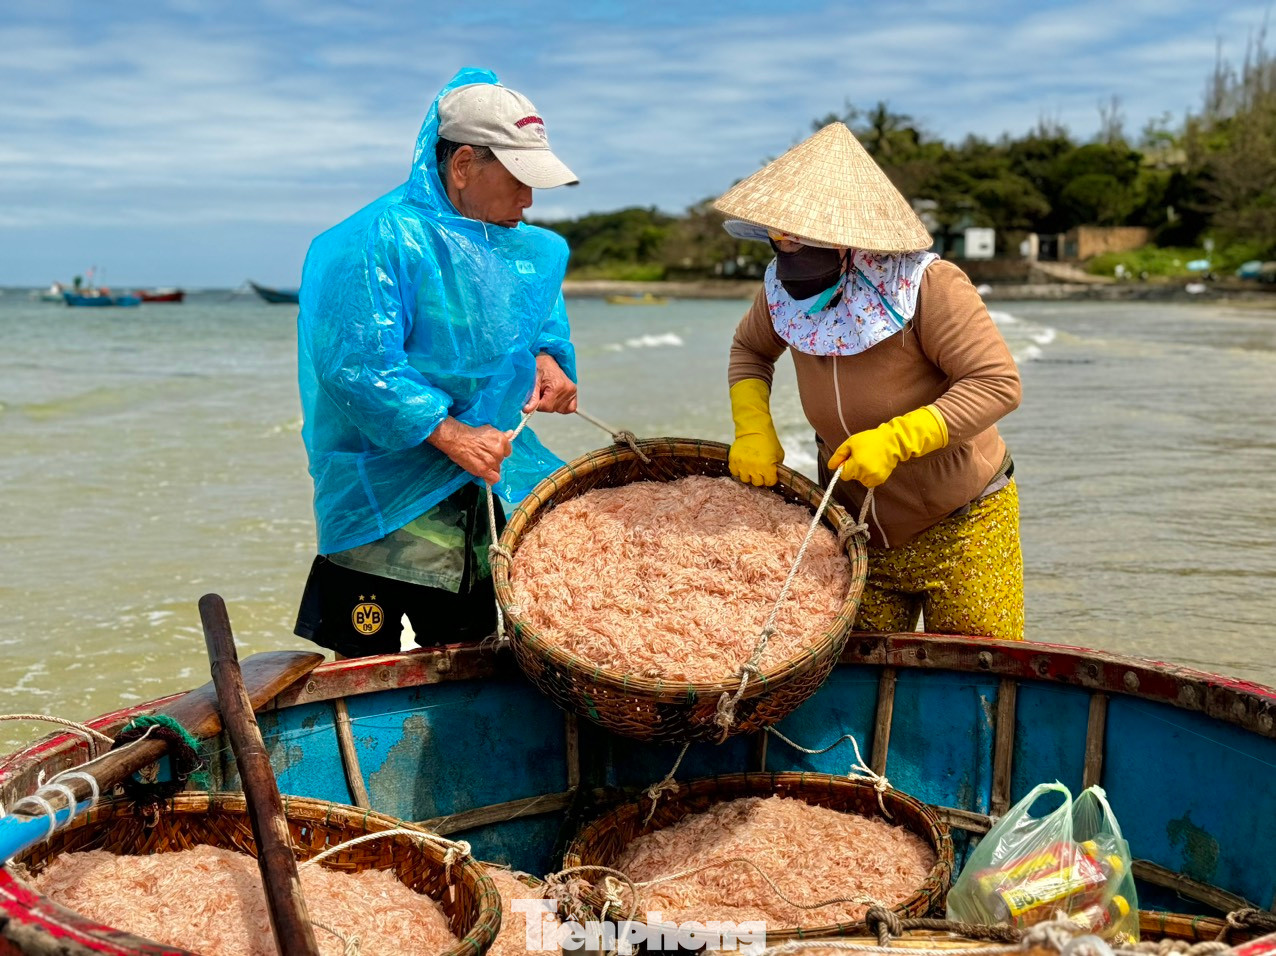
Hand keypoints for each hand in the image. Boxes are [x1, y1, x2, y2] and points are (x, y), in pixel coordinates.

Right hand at [427, 418, 512, 484]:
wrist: (457, 439)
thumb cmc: (470, 434)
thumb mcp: (488, 430)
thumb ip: (500, 435)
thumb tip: (510, 433)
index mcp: (502, 440)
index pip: (507, 451)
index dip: (499, 452)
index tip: (491, 451)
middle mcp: (499, 451)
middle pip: (500, 461)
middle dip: (493, 460)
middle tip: (482, 456)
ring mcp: (492, 461)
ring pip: (496, 469)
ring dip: (490, 468)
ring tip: (479, 462)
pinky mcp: (484, 470)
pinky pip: (494, 479)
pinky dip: (490, 479)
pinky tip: (485, 475)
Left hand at [523, 353, 577, 413]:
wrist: (547, 360)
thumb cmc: (539, 367)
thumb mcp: (533, 380)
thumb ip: (532, 396)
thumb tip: (528, 410)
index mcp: (558, 386)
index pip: (546, 407)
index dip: (537, 404)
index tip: (535, 396)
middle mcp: (568, 389)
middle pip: (552, 408)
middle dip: (543, 403)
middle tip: (541, 391)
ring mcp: (572, 391)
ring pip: (558, 409)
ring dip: (551, 404)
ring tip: (548, 392)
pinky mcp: (574, 393)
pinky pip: (569, 408)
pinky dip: (561, 406)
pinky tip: (555, 398)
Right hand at [728, 379, 783, 486]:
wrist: (754, 429)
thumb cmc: (768, 441)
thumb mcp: (779, 454)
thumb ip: (777, 467)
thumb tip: (774, 475)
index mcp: (767, 468)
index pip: (769, 482)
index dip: (770, 479)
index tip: (769, 475)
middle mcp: (754, 469)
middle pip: (757, 483)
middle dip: (760, 478)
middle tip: (760, 472)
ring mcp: (743, 465)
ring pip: (745, 479)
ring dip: (748, 475)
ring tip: (750, 469)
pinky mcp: (734, 461)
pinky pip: (734, 472)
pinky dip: (738, 470)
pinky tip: (743, 466)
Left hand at [828, 406, 947, 486]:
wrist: (892, 442)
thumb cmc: (870, 440)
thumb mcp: (851, 443)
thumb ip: (839, 455)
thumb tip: (831, 467)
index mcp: (856, 465)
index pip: (843, 475)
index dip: (845, 466)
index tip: (851, 458)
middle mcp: (864, 474)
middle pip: (852, 477)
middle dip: (854, 469)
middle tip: (862, 456)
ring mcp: (874, 478)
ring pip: (861, 480)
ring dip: (862, 473)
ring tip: (870, 460)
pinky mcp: (881, 480)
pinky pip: (870, 481)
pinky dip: (870, 475)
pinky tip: (875, 465)